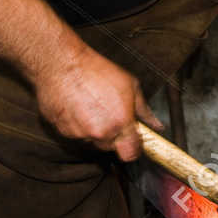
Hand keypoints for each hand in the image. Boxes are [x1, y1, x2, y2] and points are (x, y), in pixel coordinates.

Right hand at [32, 44, 158, 160]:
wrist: (62, 63)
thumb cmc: (95, 70)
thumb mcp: (130, 84)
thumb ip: (144, 110)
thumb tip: (156, 125)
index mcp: (120, 122)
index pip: (131, 154)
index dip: (134, 148)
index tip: (134, 140)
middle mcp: (100, 132)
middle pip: (112, 148)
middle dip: (115, 135)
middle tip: (111, 114)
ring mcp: (79, 134)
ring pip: (93, 140)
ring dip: (95, 129)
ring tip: (92, 106)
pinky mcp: (63, 131)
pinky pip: (76, 134)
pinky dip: (79, 125)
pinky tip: (79, 106)